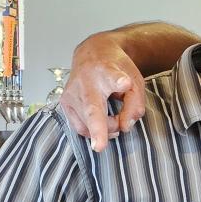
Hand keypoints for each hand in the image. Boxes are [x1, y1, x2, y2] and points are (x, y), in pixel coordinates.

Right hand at [61, 34, 148, 151]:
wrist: (92, 54)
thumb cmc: (117, 70)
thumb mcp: (135, 81)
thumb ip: (136, 104)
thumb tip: (125, 126)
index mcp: (107, 71)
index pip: (113, 77)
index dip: (119, 82)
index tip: (124, 83)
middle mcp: (86, 82)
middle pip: (91, 108)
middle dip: (97, 127)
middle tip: (100, 146)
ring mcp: (72, 93)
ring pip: (87, 123)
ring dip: (105, 129)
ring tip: (115, 121)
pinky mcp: (65, 103)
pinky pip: (80, 127)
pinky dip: (93, 130)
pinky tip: (104, 123)